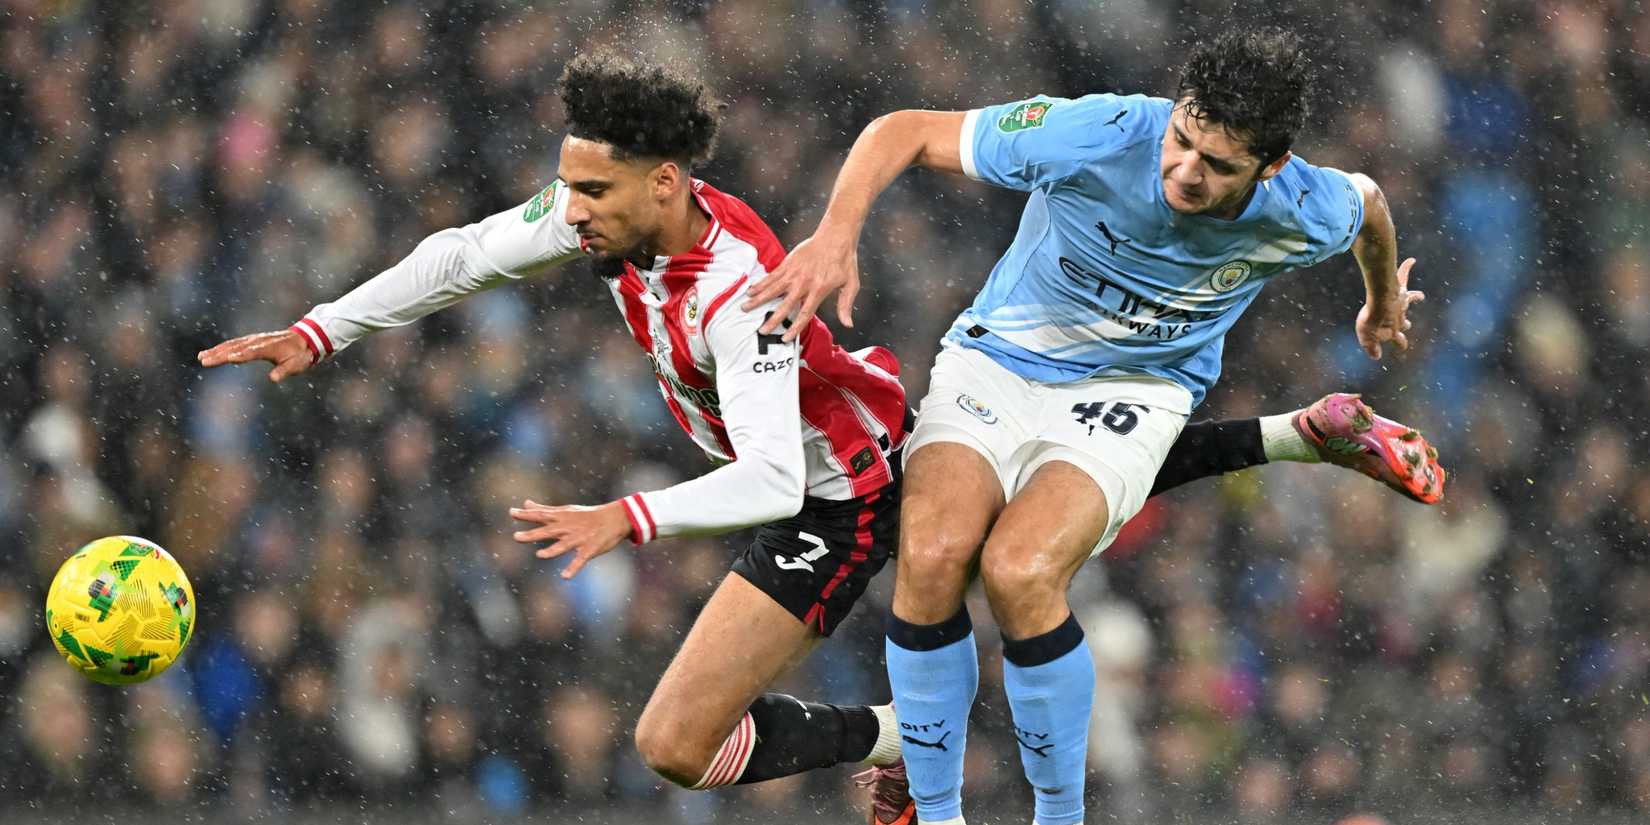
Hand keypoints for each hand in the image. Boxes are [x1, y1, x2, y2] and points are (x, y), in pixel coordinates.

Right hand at [197, 330, 314, 381]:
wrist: (304, 339)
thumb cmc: (299, 355)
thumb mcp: (296, 365)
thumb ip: (284, 371)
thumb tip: (273, 379)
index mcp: (269, 348)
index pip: (252, 352)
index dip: (241, 355)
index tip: (228, 359)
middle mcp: (258, 341)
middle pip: (236, 348)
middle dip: (220, 354)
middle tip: (204, 361)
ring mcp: (253, 339)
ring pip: (232, 344)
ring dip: (216, 350)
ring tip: (201, 357)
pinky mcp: (251, 340)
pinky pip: (233, 343)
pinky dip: (221, 347)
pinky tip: (210, 352)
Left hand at [509, 499, 633, 578]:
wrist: (615, 518)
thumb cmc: (588, 515)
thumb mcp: (565, 510)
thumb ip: (544, 509)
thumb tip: (526, 504)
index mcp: (561, 518)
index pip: (541, 515)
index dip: (526, 515)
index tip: (512, 512)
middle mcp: (568, 528)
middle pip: (547, 531)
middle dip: (532, 535)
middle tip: (516, 537)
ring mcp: (578, 539)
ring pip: (563, 546)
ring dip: (552, 551)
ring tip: (540, 555)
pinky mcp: (589, 550)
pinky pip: (580, 560)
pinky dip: (573, 568)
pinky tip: (565, 577)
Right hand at [742, 230, 858, 342]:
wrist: (836, 236)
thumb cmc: (844, 260)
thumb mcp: (851, 284)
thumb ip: (846, 305)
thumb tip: (847, 324)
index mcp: (819, 290)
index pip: (804, 314)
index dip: (794, 328)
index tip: (785, 338)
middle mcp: (803, 283)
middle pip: (784, 305)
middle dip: (772, 319)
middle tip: (761, 330)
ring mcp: (794, 273)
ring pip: (772, 289)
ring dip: (758, 300)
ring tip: (745, 308)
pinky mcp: (788, 263)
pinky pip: (772, 275)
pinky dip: (761, 283)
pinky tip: (751, 290)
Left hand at [1356, 258, 1423, 359]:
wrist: (1380, 303)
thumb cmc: (1372, 320)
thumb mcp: (1367, 337)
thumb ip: (1371, 347)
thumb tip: (1376, 357)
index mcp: (1394, 328)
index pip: (1399, 339)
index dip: (1401, 344)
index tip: (1403, 347)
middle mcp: (1401, 314)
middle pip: (1405, 320)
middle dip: (1406, 323)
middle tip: (1408, 324)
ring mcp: (1401, 301)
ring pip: (1410, 298)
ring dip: (1415, 297)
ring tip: (1420, 295)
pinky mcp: (1398, 287)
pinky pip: (1404, 273)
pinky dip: (1407, 267)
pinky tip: (1411, 260)